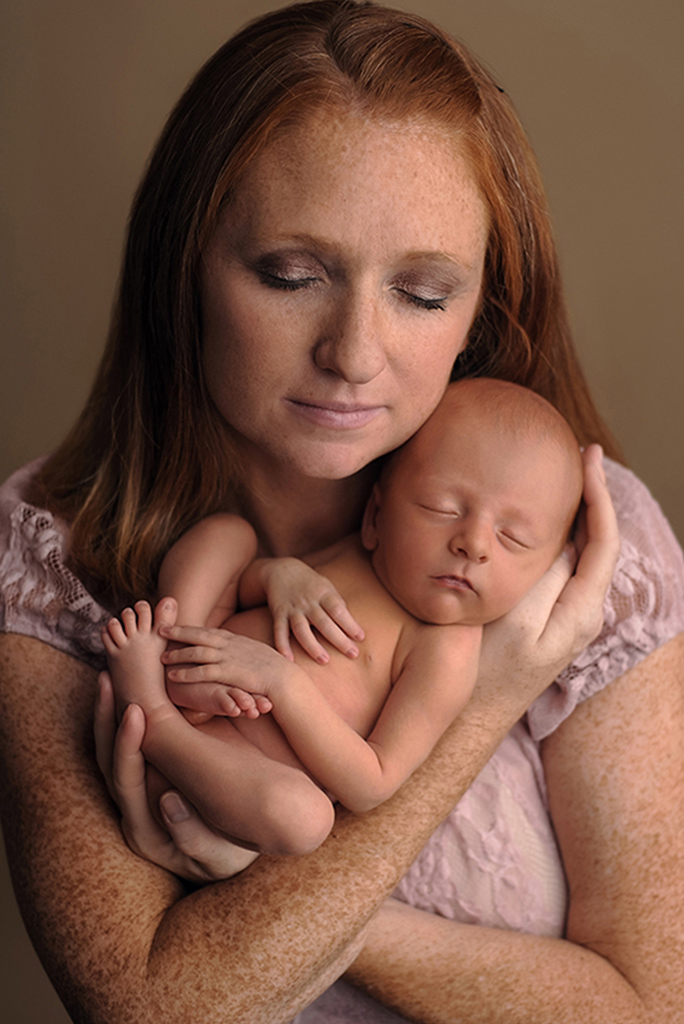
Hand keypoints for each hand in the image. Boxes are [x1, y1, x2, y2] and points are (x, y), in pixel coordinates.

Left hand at [94, 671, 251, 881]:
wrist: (241, 856)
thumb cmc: (231, 858)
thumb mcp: (217, 856)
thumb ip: (192, 836)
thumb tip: (167, 801)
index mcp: (143, 830)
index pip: (125, 781)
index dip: (126, 745)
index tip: (135, 712)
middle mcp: (132, 811)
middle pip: (109, 760)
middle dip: (107, 719)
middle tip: (110, 680)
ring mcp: (138, 795)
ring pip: (115, 751)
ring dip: (111, 714)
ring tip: (112, 677)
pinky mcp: (151, 780)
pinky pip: (136, 747)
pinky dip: (130, 717)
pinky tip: (137, 690)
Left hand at [160, 624, 289, 715]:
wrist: (284, 678)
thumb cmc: (271, 668)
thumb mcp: (253, 652)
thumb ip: (239, 649)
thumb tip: (231, 649)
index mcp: (234, 639)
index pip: (208, 630)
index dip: (190, 628)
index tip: (175, 625)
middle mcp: (229, 644)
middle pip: (198, 635)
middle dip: (178, 632)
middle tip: (160, 630)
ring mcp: (228, 657)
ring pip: (197, 652)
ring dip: (178, 654)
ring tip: (162, 657)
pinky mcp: (229, 672)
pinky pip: (203, 671)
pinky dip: (186, 673)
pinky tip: (174, 676)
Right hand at [261, 557, 364, 662]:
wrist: (281, 570)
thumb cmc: (311, 583)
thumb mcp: (327, 586)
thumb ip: (337, 604)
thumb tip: (351, 625)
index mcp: (323, 594)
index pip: (338, 610)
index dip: (350, 624)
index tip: (361, 637)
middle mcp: (308, 602)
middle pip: (324, 623)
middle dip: (339, 640)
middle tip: (353, 654)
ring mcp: (292, 609)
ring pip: (302, 630)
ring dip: (313, 646)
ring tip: (324, 661)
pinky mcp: (278, 614)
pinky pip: (279, 631)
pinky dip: (282, 646)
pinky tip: (288, 660)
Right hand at [478, 445, 619, 701]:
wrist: (469, 716)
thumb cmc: (485, 668)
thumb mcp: (514, 618)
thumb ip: (545, 576)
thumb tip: (565, 536)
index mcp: (582, 610)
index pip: (604, 539)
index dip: (599, 494)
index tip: (587, 455)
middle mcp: (583, 612)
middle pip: (598, 541)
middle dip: (591, 497)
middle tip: (574, 456)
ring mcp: (566, 616)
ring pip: (581, 552)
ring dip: (574, 514)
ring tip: (560, 477)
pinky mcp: (547, 618)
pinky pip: (561, 566)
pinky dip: (555, 535)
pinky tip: (535, 521)